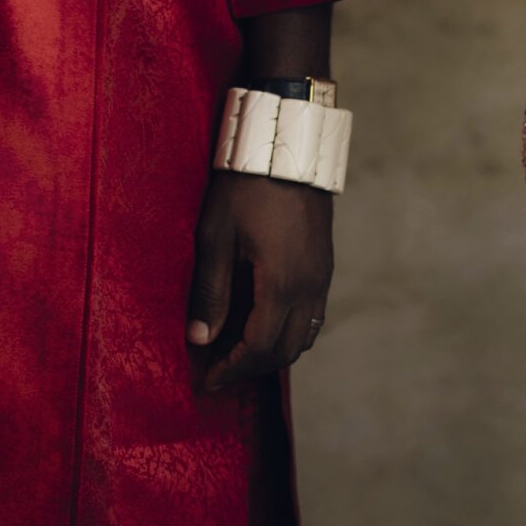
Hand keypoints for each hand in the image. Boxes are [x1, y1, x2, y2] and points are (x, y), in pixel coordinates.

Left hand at [186, 171, 333, 394]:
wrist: (287, 143)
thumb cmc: (246, 185)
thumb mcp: (217, 235)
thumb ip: (211, 291)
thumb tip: (200, 339)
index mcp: (281, 284)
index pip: (258, 348)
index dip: (231, 370)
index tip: (207, 382)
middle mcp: (309, 287)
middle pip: (286, 350)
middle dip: (251, 368)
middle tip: (218, 372)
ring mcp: (322, 275)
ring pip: (305, 335)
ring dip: (274, 352)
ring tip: (239, 352)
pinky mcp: (325, 263)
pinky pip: (313, 314)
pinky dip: (290, 331)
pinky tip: (265, 322)